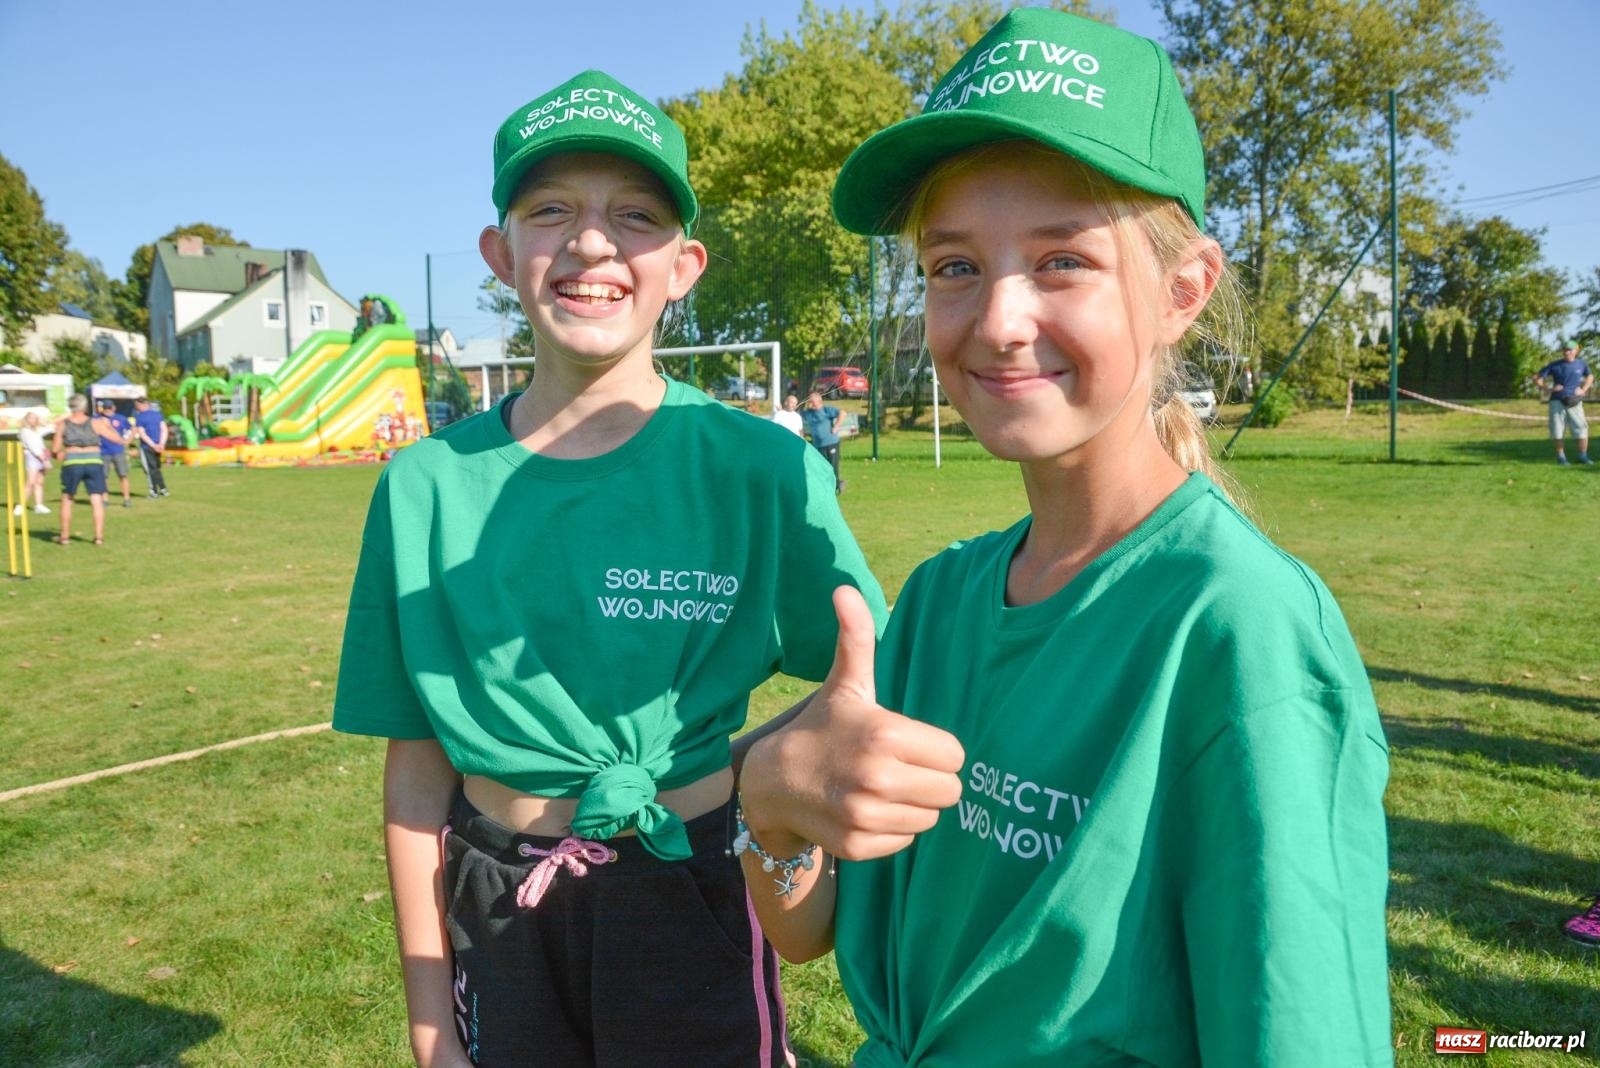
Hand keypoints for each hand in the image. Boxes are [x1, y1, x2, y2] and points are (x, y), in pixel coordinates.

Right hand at [740, 585, 964, 861]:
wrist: (773, 781)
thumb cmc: (822, 727)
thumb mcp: (844, 683)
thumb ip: (856, 638)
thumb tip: (844, 589)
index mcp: (885, 734)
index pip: (955, 755)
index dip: (936, 749)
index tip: (909, 744)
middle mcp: (877, 778)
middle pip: (951, 791)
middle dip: (931, 780)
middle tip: (901, 767)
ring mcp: (865, 815)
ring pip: (930, 818)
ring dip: (913, 805)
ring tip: (882, 788)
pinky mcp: (857, 845)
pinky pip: (905, 841)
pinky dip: (893, 830)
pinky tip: (868, 810)